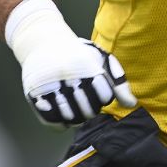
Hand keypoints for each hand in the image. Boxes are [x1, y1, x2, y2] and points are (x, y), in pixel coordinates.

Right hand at [21, 38, 136, 127]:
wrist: (43, 43)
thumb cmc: (78, 54)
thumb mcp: (100, 59)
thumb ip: (117, 82)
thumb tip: (131, 104)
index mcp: (87, 66)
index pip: (105, 97)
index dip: (105, 96)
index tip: (99, 89)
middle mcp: (67, 77)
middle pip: (89, 111)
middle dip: (92, 108)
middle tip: (86, 99)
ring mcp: (49, 88)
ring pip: (72, 119)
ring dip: (78, 117)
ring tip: (75, 105)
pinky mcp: (35, 97)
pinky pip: (55, 124)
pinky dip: (62, 123)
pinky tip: (64, 113)